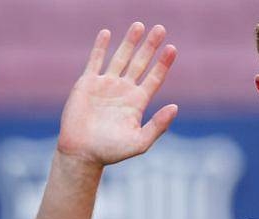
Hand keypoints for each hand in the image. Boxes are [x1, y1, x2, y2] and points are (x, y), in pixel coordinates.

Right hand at [57, 22, 177, 166]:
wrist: (82, 152)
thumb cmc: (112, 151)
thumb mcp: (141, 141)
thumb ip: (158, 125)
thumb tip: (175, 107)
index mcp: (138, 102)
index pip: (155, 77)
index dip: (163, 63)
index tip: (173, 48)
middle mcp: (124, 90)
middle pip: (140, 62)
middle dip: (150, 46)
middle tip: (161, 28)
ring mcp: (106, 85)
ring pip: (120, 57)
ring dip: (130, 42)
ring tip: (139, 25)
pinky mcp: (87, 83)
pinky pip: (95, 60)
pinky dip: (100, 47)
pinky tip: (107, 33)